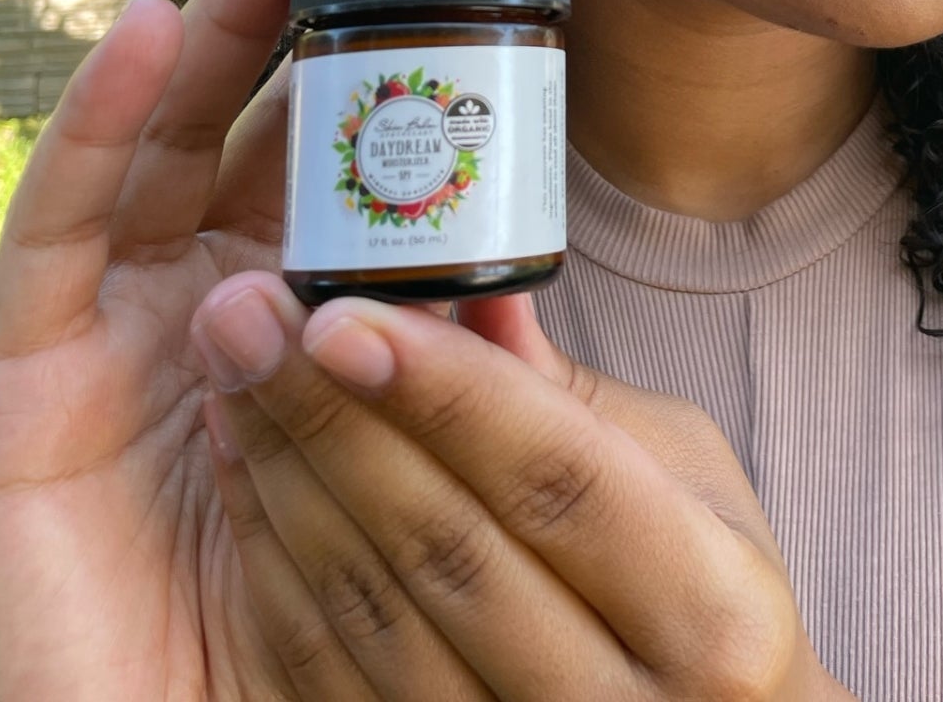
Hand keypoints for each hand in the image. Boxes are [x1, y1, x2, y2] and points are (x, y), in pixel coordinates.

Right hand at [0, 0, 492, 699]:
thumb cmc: (309, 642)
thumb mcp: (397, 486)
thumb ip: (434, 382)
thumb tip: (517, 281)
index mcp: (293, 314)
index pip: (344, 162)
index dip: (405, 68)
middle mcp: (198, 298)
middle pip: (255, 124)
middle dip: (330, 14)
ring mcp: (110, 325)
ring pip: (162, 143)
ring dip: (228, 25)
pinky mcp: (26, 374)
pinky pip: (52, 227)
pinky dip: (96, 120)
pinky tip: (155, 30)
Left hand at [193, 272, 854, 700]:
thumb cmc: (706, 592)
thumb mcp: (682, 478)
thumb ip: (567, 395)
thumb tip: (469, 279)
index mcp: (711, 615)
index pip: (561, 480)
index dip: (449, 393)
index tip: (346, 312)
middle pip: (450, 551)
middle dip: (335, 419)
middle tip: (250, 313)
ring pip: (373, 621)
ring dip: (285, 480)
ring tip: (231, 368)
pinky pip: (324, 678)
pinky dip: (272, 565)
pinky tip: (238, 464)